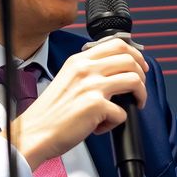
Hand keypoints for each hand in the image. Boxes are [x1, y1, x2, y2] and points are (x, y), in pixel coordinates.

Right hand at [6, 38, 147, 170]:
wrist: (35, 132)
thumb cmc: (50, 113)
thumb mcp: (67, 80)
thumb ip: (87, 73)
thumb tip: (114, 74)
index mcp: (78, 61)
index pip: (116, 44)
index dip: (135, 55)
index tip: (139, 66)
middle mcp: (85, 69)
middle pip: (129, 59)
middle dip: (142, 74)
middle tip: (140, 88)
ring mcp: (91, 86)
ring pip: (134, 80)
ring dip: (140, 95)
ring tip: (133, 105)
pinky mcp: (96, 105)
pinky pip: (122, 112)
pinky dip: (116, 122)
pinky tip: (101, 126)